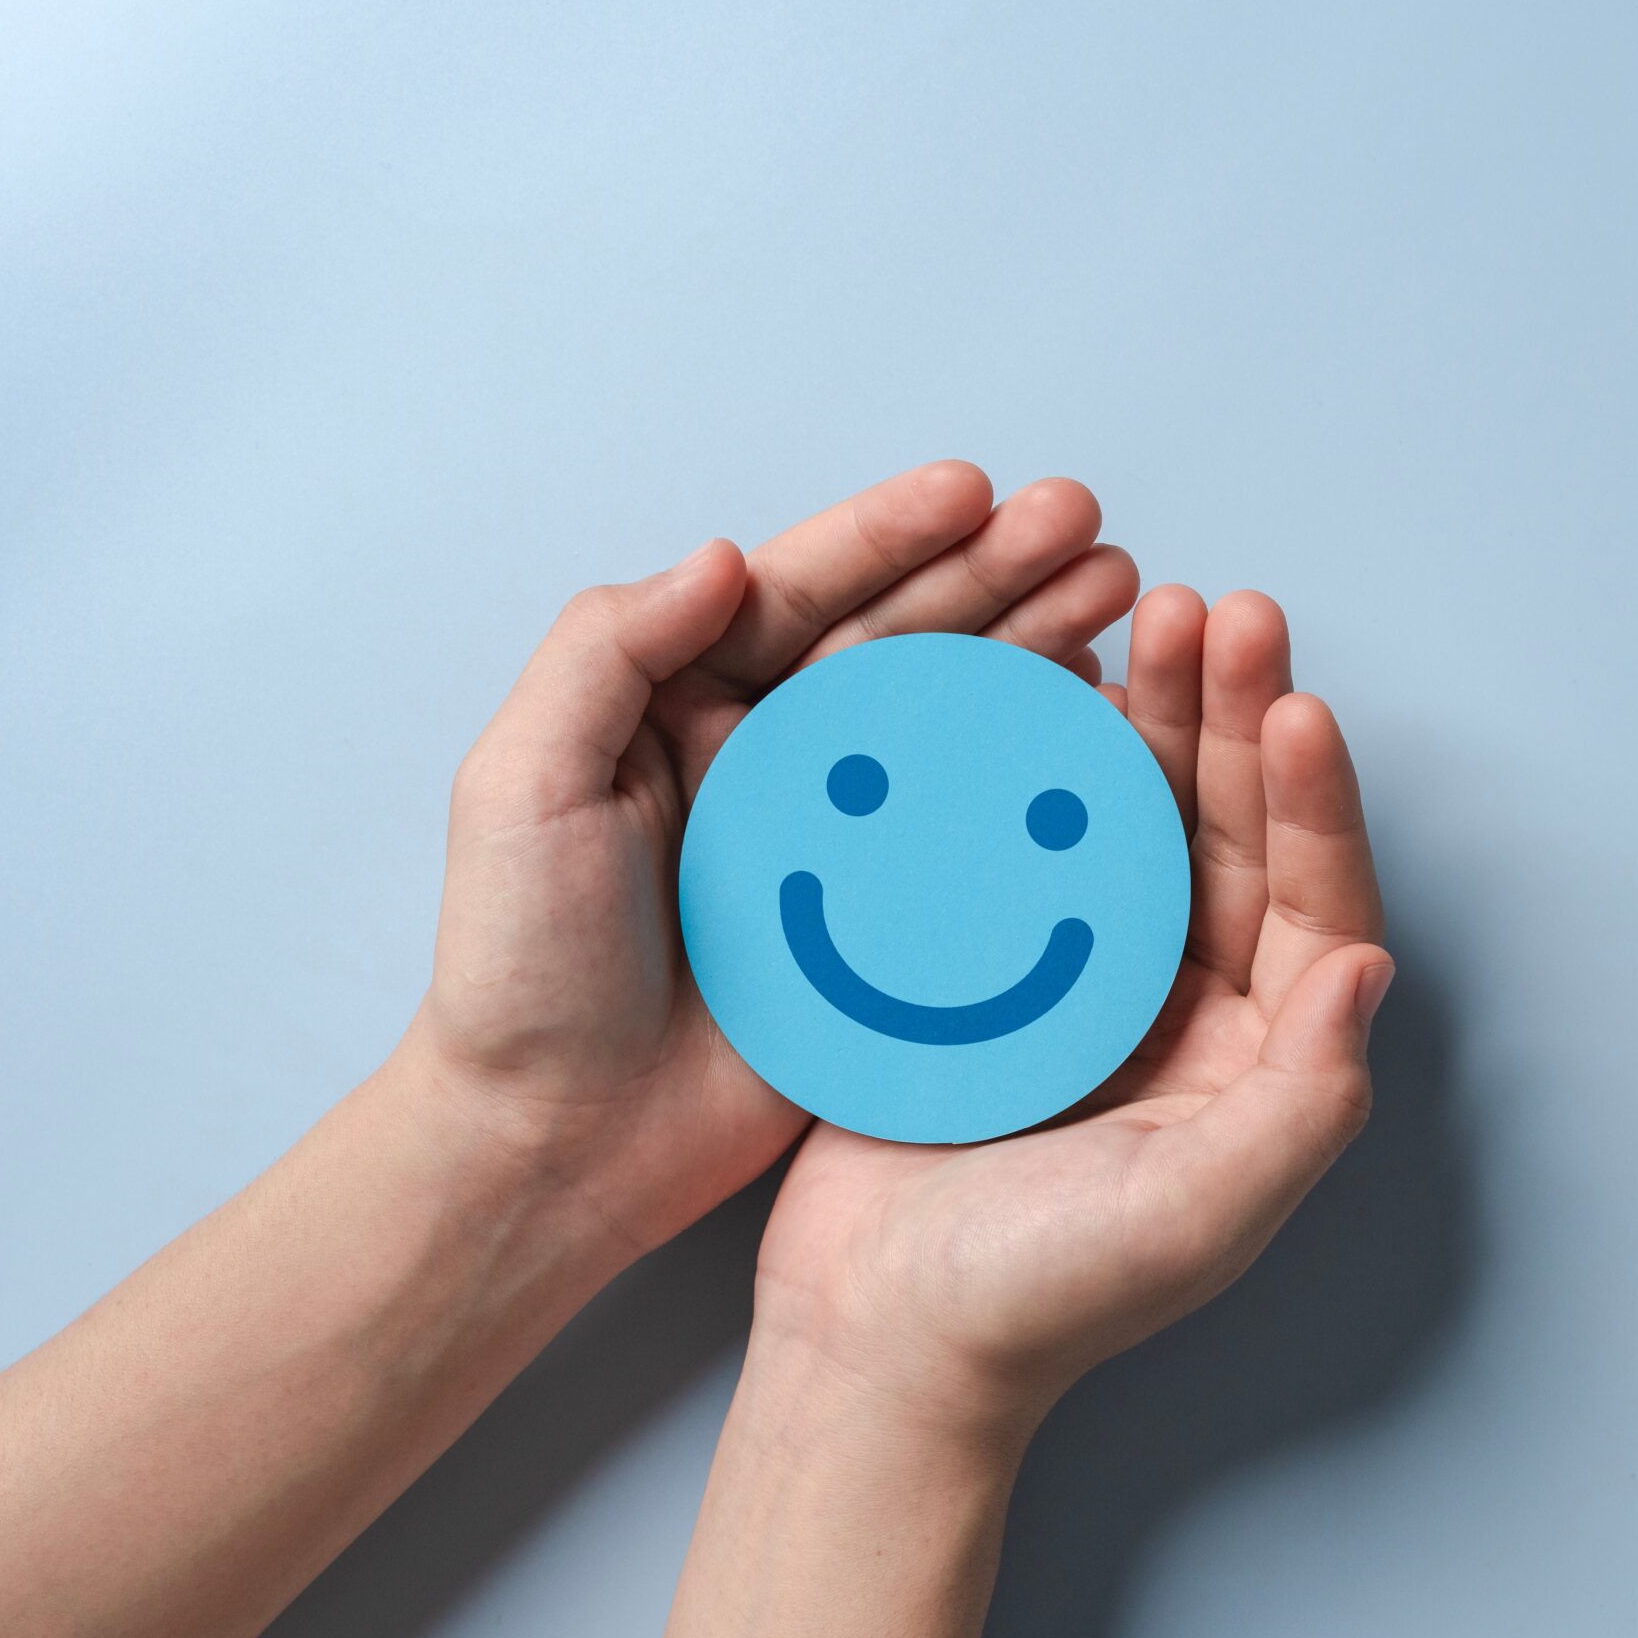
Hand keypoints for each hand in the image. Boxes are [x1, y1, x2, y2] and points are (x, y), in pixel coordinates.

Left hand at [403, 463, 1137, 1255]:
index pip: (800, 593)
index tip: (974, 492)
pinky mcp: (888, 924)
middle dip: (995, 571)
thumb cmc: (520, 972)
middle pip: (900, 639)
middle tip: (1084, 526)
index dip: (891, 536)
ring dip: (1034, 649)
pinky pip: (977, 832)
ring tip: (1117, 596)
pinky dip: (1040, 773)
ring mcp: (842, 840)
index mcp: (684, 707)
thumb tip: (720, 557)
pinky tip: (1099, 723)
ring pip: (953, 719)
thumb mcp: (520, 786)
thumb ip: (606, 654)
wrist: (558, 1146)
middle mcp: (773, 758)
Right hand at [750, 587, 1391, 1427]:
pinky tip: (1035, 681)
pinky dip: (1034, 757)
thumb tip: (1370, 967)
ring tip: (1141, 615)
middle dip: (1230, 718)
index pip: (1313, 905)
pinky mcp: (988, 963)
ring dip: (1145, 716)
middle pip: (1230, 834)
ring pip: (1135, 816)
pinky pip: (1027, 834)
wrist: (872, 1344)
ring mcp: (1083, 977)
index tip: (1292, 706)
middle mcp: (1186, 1006)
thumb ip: (1301, 1102)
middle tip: (1216, 612)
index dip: (1311, 803)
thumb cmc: (1036, 1305)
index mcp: (1255, 1060)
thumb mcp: (1194, 1216)